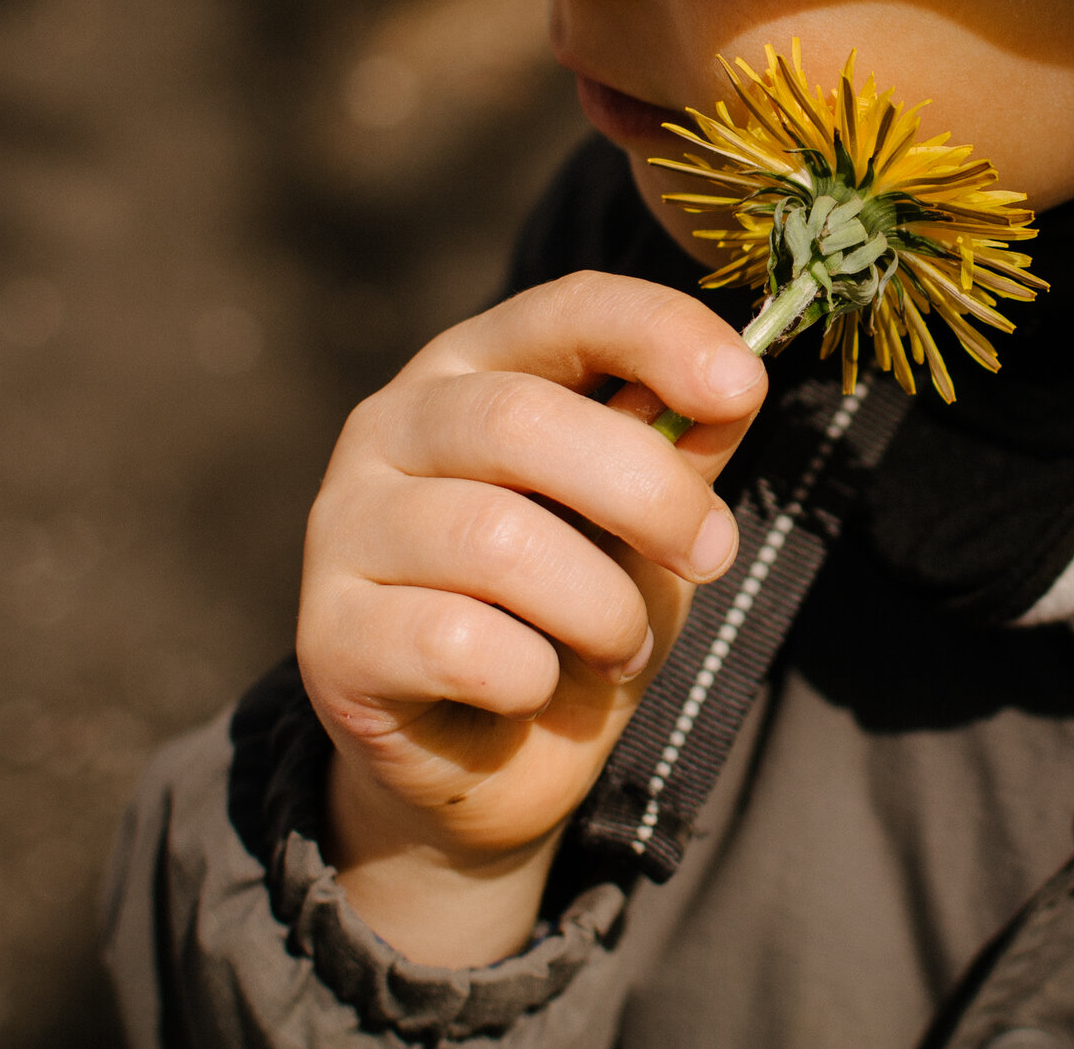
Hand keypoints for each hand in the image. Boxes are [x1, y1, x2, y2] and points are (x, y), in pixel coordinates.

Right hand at [296, 272, 766, 965]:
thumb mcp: (645, 523)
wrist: (487, 763)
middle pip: (522, 422)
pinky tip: (530, 687)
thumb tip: (734, 385)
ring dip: (600, 608)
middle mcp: (391, 425)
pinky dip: (529, 675)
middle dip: (650, 495)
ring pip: (496, 540)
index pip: (565, 310)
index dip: (659, 334)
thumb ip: (678, 449)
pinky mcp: (329, 635)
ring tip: (620, 645)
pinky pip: (457, 642)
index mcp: (475, 368)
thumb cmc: (572, 613)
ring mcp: (345, 526)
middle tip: (711, 558)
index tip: (743, 387)